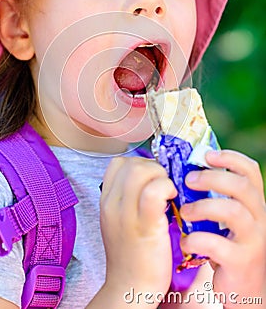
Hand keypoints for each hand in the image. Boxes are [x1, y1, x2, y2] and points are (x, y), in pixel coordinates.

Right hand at [99, 156, 176, 306]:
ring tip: (168, 193)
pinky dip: (166, 187)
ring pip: (141, 171)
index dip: (139, 163)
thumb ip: (128, 197)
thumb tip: (153, 178)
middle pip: (131, 163)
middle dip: (154, 167)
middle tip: (164, 185)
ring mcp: (126, 214)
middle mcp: (112, 204)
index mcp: (106, 200)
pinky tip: (172, 199)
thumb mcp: (120, 220)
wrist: (130, 287)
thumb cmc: (131, 254)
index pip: (118, 163)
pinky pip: (153, 191)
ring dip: (161, 176)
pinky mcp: (144, 225)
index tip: (152, 178)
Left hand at [180, 150, 265, 307]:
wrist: (243, 288)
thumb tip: (185, 170)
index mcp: (252, 202)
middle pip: (242, 187)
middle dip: (212, 178)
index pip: (251, 171)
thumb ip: (215, 196)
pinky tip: (186, 241)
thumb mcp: (226, 218)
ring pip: (234, 211)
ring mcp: (252, 240)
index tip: (207, 155)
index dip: (230, 158)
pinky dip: (197, 239)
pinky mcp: (240, 261)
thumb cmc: (228, 245)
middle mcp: (258, 217)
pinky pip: (219, 244)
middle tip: (188, 180)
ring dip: (203, 206)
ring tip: (185, 210)